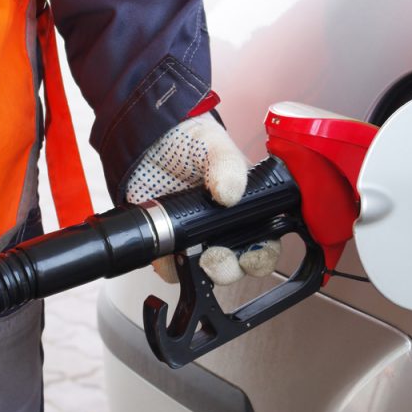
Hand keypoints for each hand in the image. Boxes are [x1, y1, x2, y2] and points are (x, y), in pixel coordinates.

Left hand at [126, 113, 279, 283]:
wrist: (145, 140)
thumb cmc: (188, 139)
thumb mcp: (213, 143)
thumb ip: (227, 164)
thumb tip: (230, 194)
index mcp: (246, 206)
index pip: (266, 240)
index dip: (263, 254)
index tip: (253, 253)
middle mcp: (224, 226)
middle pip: (239, 263)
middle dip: (232, 267)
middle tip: (218, 256)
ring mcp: (195, 236)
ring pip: (208, 272)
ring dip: (205, 272)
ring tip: (197, 256)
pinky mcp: (168, 242)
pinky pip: (173, 268)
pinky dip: (172, 267)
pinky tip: (170, 252)